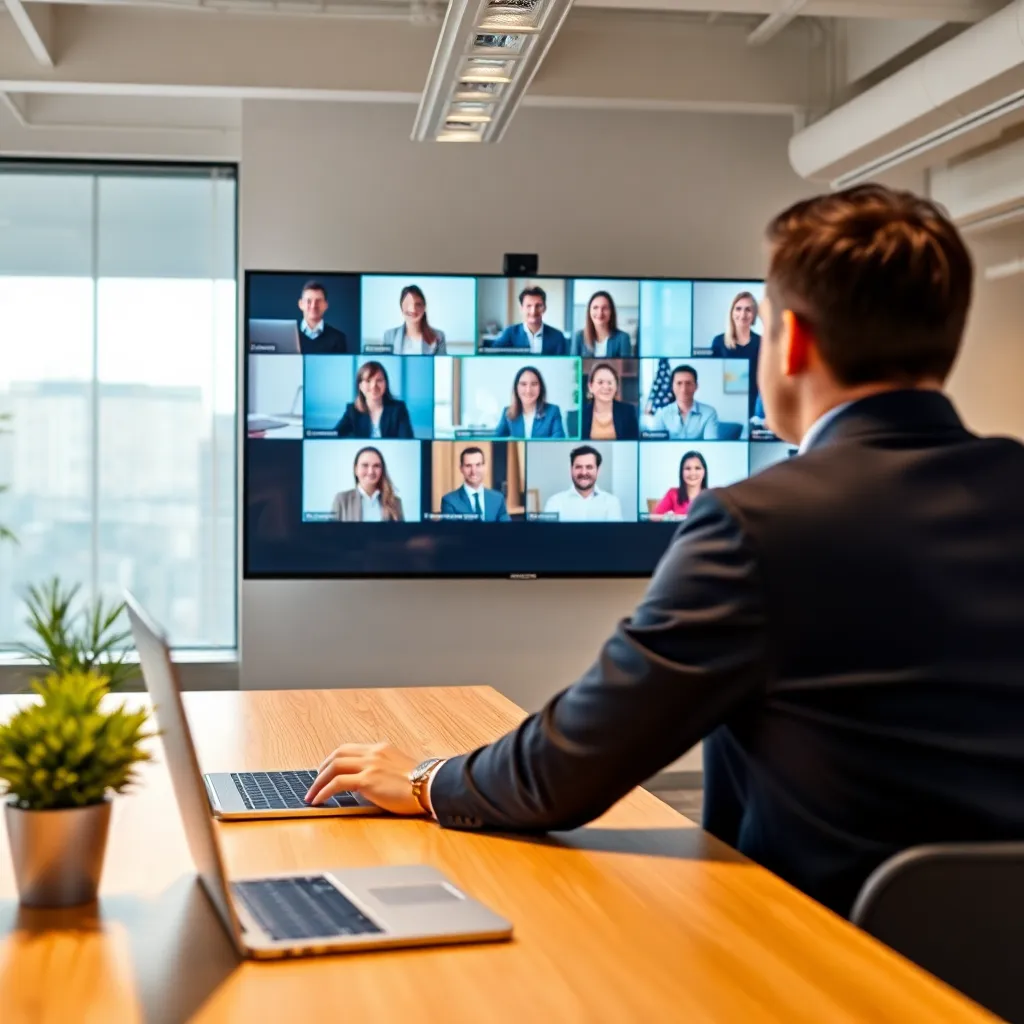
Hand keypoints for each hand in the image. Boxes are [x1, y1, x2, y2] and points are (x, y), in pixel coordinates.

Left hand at [304, 742, 424, 815]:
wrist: (431, 787)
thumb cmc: (421, 784)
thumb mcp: (400, 770)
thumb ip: (383, 770)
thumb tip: (368, 784)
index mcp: (381, 748)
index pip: (350, 749)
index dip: (334, 760)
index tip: (327, 770)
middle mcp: (374, 753)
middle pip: (338, 754)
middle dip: (322, 768)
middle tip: (315, 781)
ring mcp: (370, 765)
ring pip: (334, 766)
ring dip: (319, 781)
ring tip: (312, 794)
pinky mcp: (368, 780)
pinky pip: (338, 784)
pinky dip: (324, 791)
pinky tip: (319, 800)